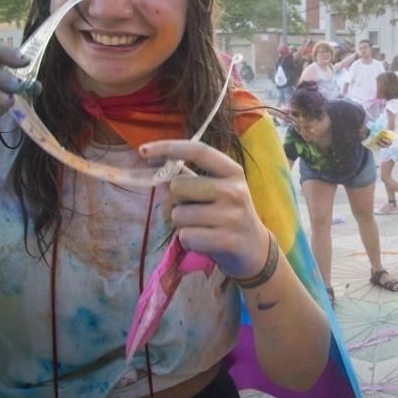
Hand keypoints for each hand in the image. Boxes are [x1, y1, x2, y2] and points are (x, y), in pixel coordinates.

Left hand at [139, 140, 267, 279]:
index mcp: (233, 172)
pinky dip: (188, 241)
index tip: (143, 150)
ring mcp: (233, 216)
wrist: (255, 249)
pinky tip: (204, 242)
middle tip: (193, 210)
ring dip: (182, 224)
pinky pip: (186, 236)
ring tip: (201, 227)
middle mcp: (234, 190)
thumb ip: (190, 178)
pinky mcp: (227, 240)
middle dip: (176, 201)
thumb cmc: (228, 215)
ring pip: (179, 215)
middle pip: (179, 186)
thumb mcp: (218, 190)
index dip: (169, 147)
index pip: (199, 151)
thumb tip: (156, 167)